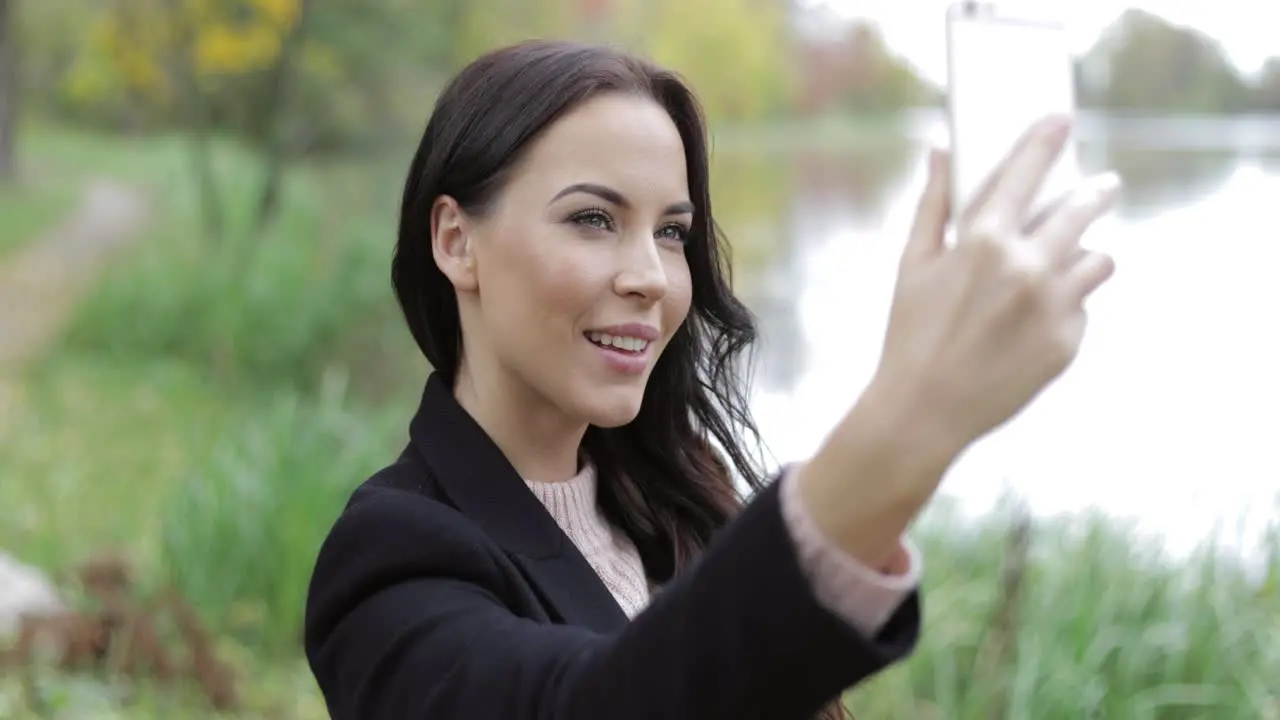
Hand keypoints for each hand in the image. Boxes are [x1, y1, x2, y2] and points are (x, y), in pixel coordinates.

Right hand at [793, 115, 1119, 567]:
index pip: (1027, 173)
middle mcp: (1027, 268)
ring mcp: (1053, 308)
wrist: (924, 410)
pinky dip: (1065, 306)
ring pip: (1097, 260)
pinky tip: (1034, 320)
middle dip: (1096, 192)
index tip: (1062, 121)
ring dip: (1085, 254)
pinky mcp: (1067, 343)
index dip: (1047, 141)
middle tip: (1104, 185)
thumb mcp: (912, 265)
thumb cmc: (910, 333)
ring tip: (1069, 262)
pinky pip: (1082, 307)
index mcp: (984, 241)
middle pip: (1083, 210)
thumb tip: (939, 151)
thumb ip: (932, 205)